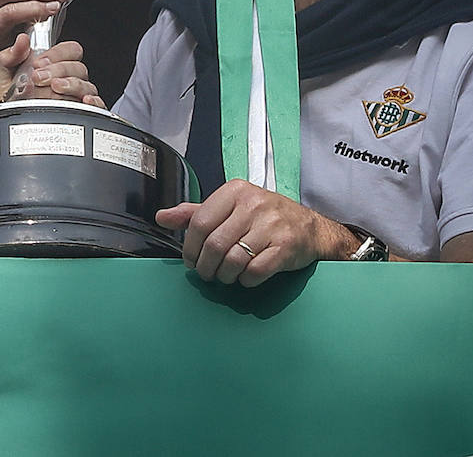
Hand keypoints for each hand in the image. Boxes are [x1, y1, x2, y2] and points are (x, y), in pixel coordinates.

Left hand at [0, 36, 103, 106]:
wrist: (13, 124)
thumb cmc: (13, 99)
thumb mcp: (7, 76)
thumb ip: (11, 56)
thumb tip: (21, 40)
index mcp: (55, 65)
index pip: (70, 50)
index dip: (57, 53)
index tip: (39, 62)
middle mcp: (70, 78)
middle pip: (78, 67)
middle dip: (59, 69)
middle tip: (40, 77)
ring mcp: (77, 96)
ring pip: (86, 85)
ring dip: (71, 84)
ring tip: (55, 87)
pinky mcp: (83, 113)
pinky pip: (98, 106)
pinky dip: (93, 102)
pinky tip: (84, 101)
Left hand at [155, 179, 357, 286]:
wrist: (310, 228)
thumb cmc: (264, 217)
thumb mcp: (229, 207)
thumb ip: (195, 212)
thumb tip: (162, 217)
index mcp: (235, 191)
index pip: (199, 222)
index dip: (189, 247)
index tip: (190, 259)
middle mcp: (254, 204)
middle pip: (214, 244)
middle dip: (205, 266)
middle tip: (206, 273)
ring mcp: (272, 225)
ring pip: (233, 260)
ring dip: (224, 276)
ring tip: (224, 276)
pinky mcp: (286, 247)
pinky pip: (255, 272)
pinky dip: (245, 280)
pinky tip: (245, 277)